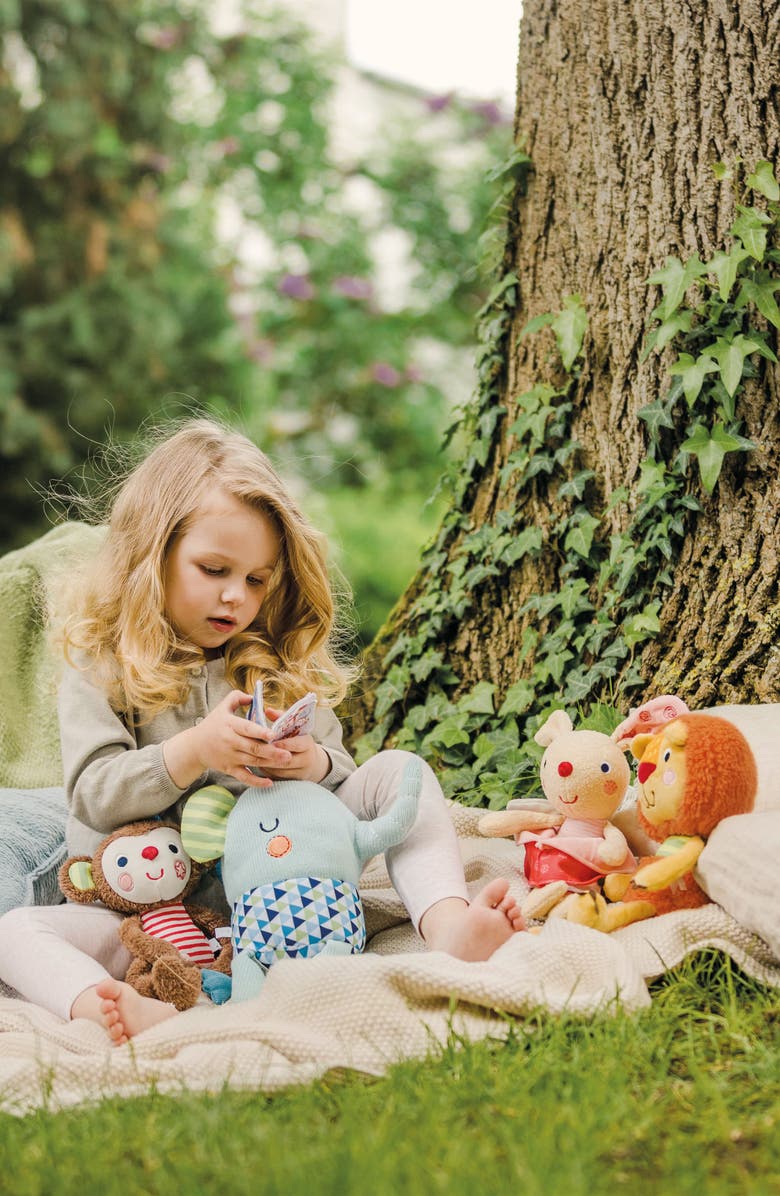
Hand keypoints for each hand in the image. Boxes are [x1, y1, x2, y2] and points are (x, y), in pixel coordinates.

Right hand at [163, 691, 294, 789]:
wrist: (195, 746)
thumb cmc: (213, 724)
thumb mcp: (222, 707)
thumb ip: (237, 697)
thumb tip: (253, 696)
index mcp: (229, 725)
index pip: (246, 728)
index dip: (260, 732)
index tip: (273, 734)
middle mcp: (230, 741)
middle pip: (253, 748)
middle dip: (271, 752)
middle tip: (288, 753)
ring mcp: (230, 757)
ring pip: (252, 761)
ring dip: (270, 763)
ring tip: (286, 762)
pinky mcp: (230, 769)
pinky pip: (244, 777)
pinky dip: (256, 782)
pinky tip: (269, 783)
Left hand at [259, 707, 329, 782]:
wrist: (311, 761)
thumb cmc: (297, 738)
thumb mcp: (293, 727)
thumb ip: (281, 718)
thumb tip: (268, 710)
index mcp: (307, 743)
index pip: (297, 744)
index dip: (283, 744)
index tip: (270, 741)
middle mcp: (306, 758)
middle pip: (288, 760)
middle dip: (272, 756)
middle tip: (257, 751)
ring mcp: (301, 771)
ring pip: (281, 771)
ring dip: (267, 765)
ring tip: (254, 757)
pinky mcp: (295, 781)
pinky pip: (279, 778)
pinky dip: (268, 772)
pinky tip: (258, 765)